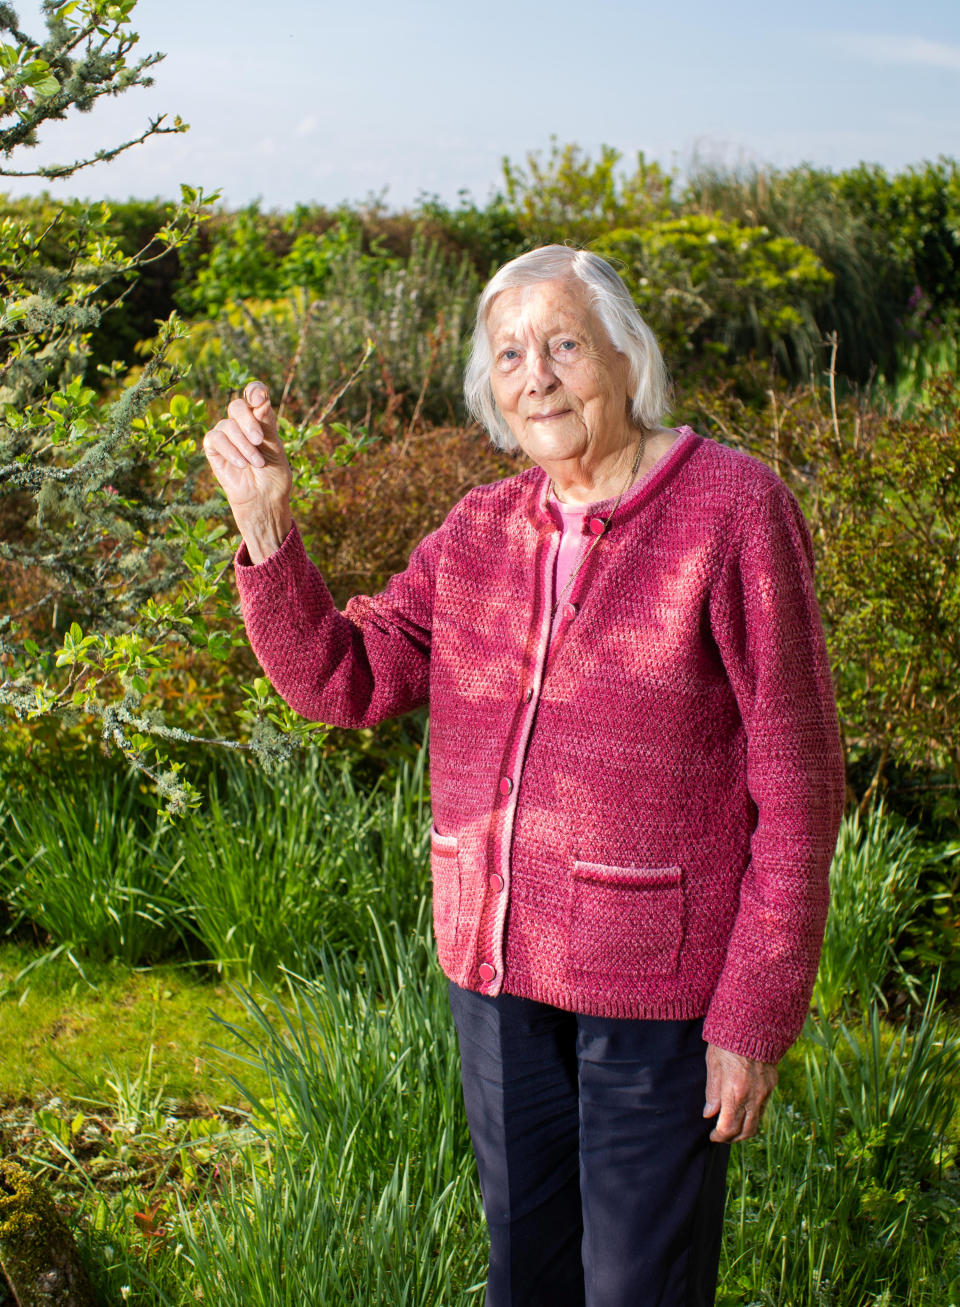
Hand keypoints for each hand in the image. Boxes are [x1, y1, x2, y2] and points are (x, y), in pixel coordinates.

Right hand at [203, 381, 292, 561]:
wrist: (264, 500)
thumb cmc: (274, 476)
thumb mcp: (275, 447)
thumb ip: (266, 423)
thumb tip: (259, 397)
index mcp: (261, 419)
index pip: (254, 394)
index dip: (254, 390)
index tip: (259, 398)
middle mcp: (242, 424)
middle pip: (237, 406)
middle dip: (248, 421)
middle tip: (259, 441)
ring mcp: (226, 435)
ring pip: (227, 425)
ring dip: (243, 445)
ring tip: (256, 463)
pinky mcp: (213, 449)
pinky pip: (215, 439)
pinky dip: (229, 450)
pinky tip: (242, 464)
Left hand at [703, 1042, 777, 1142]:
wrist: (753, 1024)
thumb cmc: (727, 1042)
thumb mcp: (713, 1064)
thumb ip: (712, 1092)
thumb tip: (709, 1114)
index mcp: (735, 1092)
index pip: (728, 1128)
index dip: (719, 1136)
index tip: (712, 1135)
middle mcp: (753, 1096)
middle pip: (745, 1131)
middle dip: (732, 1138)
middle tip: (721, 1136)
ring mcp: (765, 1092)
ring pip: (757, 1122)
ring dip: (744, 1130)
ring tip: (731, 1127)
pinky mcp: (771, 1085)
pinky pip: (763, 1108)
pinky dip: (752, 1115)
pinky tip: (743, 1111)